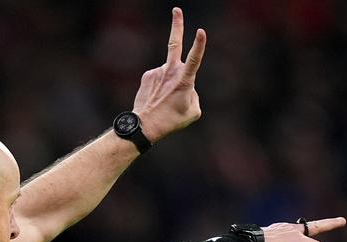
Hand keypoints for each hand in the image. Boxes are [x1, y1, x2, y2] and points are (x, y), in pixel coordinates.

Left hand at [133, 8, 206, 141]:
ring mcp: (157, 71)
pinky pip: (159, 78)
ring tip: (165, 101)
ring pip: (170, 73)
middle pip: (174, 43)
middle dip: (177, 25)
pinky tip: (157, 97)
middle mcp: (170, 72)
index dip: (199, 46)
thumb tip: (187, 87)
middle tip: (176, 10)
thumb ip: (195, 95)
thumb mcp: (193, 111)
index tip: (201, 31)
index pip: (194, 60)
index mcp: (184, 80)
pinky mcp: (147, 75)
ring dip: (170, 83)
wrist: (145, 126)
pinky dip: (160, 86)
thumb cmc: (171, 120)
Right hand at [262, 217, 346, 241]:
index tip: (301, 239)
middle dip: (324, 223)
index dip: (297, 235)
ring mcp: (294, 233)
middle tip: (339, 220)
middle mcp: (286, 228)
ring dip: (330, 225)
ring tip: (342, 222)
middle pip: (308, 225)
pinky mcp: (301, 241)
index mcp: (275, 231)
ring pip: (316, 229)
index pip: (290, 231)